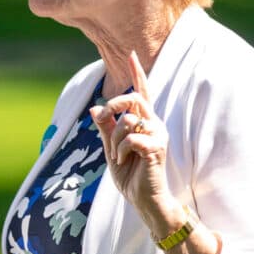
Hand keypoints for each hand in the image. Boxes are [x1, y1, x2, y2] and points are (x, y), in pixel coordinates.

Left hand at [90, 51, 176, 235]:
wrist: (143, 199)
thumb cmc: (130, 174)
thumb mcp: (111, 148)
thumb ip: (106, 128)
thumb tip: (95, 107)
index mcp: (144, 121)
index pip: (142, 92)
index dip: (137, 73)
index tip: (131, 54)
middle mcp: (154, 123)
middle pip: (133, 98)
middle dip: (113, 104)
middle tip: (102, 118)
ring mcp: (158, 134)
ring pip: (129, 119)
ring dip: (115, 138)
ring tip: (117, 156)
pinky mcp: (157, 147)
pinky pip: (131, 138)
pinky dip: (120, 150)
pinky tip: (122, 161)